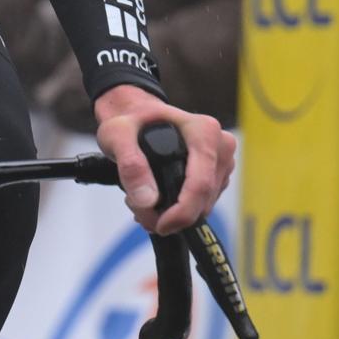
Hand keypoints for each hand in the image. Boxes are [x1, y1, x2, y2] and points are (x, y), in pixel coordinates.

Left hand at [94, 84, 235, 235]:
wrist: (136, 114)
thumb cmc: (130, 120)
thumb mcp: (117, 135)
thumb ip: (130, 165)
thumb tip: (147, 200)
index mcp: (203, 131)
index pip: (200, 184)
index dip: (181, 212)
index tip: (159, 225)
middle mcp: (220, 146)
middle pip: (203, 199)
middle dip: (171, 215)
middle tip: (137, 207)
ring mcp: (221, 162)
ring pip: (204, 206)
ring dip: (173, 213)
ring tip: (141, 198)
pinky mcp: (218, 175)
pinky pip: (203, 203)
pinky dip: (179, 209)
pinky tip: (156, 198)